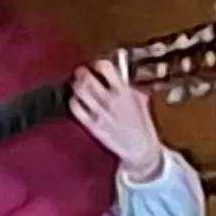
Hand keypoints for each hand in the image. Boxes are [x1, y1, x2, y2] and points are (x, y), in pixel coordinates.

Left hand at [69, 59, 165, 182]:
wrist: (141, 151)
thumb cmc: (142, 124)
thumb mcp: (141, 100)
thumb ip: (129, 85)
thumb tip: (120, 70)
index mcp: (125, 92)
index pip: (107, 68)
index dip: (99, 64)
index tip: (97, 65)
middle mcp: (111, 101)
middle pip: (88, 79)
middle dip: (82, 73)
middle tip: (81, 72)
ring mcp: (100, 114)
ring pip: (80, 92)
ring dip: (76, 85)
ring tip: (77, 84)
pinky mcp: (92, 126)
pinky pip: (76, 109)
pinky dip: (73, 101)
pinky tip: (75, 100)